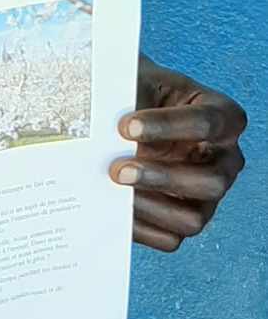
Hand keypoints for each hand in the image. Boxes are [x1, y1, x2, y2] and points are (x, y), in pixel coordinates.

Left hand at [109, 62, 245, 252]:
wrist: (124, 115)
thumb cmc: (138, 93)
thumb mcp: (136, 81)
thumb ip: (125, 93)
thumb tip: (94, 119)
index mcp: (223, 116)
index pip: (207, 123)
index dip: (167, 126)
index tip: (125, 126)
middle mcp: (225, 160)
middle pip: (212, 181)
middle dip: (162, 177)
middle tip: (117, 168)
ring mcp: (208, 196)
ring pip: (193, 218)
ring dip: (150, 206)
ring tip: (113, 190)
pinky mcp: (185, 219)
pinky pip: (168, 238)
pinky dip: (139, 226)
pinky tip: (112, 207)